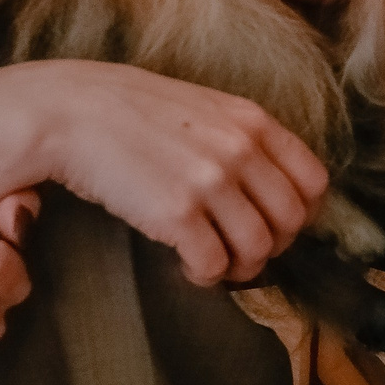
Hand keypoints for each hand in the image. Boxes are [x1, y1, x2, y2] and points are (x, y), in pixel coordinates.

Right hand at [33, 62, 329, 287]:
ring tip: (211, 259)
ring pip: (258, 249)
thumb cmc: (131, 113)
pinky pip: (213, 265)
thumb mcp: (203, 109)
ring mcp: (210, 181)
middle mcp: (241, 149)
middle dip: (271, 246)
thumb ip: (241, 139)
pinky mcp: (176, 213)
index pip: (315, 181)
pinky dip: (204, 275)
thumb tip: (269, 188)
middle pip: (292, 222)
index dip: (301, 214)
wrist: (70, 112)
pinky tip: (185, 263)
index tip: (275, 224)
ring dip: (237, 266)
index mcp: (252, 121)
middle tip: (239, 249)